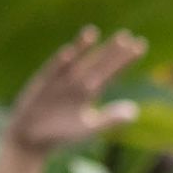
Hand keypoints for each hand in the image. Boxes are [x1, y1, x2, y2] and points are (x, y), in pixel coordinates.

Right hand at [4, 26, 148, 158]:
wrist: (31, 140)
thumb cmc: (61, 133)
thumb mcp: (89, 127)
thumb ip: (110, 119)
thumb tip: (135, 111)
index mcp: (90, 91)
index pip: (112, 73)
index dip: (125, 61)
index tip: (140, 46)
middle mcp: (77, 82)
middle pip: (97, 64)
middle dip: (110, 51)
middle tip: (126, 36)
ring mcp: (59, 82)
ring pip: (74, 63)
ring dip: (82, 48)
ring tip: (93, 32)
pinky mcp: (42, 85)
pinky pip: (52, 72)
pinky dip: (60, 63)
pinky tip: (69, 52)